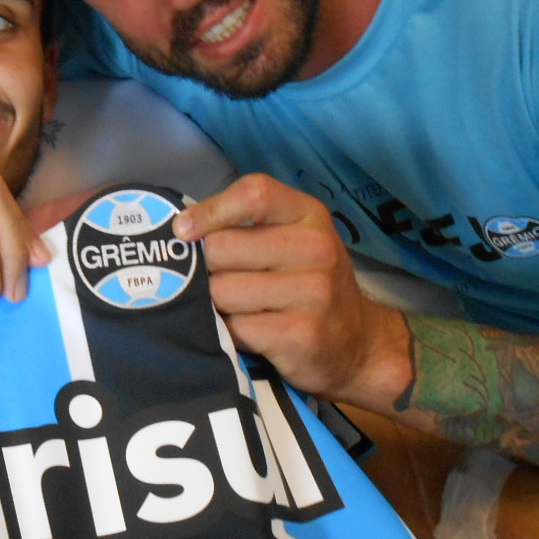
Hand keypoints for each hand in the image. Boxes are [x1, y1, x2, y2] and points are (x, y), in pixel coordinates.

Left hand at [172, 174, 407, 404]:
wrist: (358, 345)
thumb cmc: (310, 285)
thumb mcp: (293, 241)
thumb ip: (247, 228)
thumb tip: (181, 232)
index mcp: (309, 215)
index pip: (254, 194)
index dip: (209, 210)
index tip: (183, 230)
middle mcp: (316, 248)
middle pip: (222, 247)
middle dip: (209, 269)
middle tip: (226, 282)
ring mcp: (312, 292)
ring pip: (221, 291)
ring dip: (218, 305)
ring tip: (242, 309)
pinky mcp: (299, 334)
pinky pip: (234, 327)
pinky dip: (231, 333)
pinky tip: (251, 333)